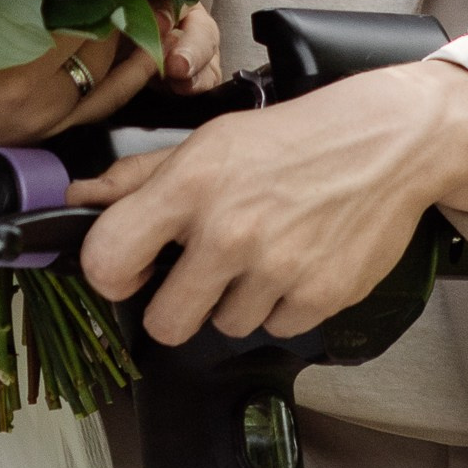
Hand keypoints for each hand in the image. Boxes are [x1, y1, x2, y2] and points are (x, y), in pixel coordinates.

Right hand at [0, 0, 223, 164]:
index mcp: (8, 75)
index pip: (78, 19)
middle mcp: (39, 103)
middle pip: (106, 46)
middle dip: (123, 1)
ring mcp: (45, 126)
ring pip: (113, 79)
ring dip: (135, 37)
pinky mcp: (43, 139)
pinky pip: (101, 108)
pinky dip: (128, 77)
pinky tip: (145, 48)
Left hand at [77, 59, 467, 344]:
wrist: (388, 143)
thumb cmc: (293, 139)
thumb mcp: (209, 141)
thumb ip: (139, 178)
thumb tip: (80, 197)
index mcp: (190, 186)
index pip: (108, 261)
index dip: (112, 273)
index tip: (130, 269)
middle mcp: (229, 232)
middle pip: (165, 323)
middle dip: (177, 304)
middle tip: (203, 271)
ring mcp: (277, 269)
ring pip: (225, 326)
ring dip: (236, 299)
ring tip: (263, 250)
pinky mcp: (320, 297)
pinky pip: (277, 328)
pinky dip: (283, 305)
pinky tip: (297, 261)